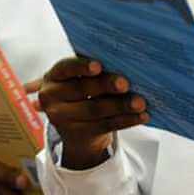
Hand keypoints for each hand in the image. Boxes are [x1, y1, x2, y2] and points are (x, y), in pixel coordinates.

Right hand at [24, 58, 148, 169]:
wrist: (74, 127)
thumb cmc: (83, 90)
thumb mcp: (78, 78)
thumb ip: (93, 68)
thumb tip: (123, 59)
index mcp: (53, 77)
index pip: (65, 68)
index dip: (82, 66)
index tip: (99, 66)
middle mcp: (52, 98)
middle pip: (82, 89)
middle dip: (106, 85)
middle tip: (125, 83)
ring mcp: (63, 119)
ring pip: (95, 110)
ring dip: (120, 105)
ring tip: (140, 102)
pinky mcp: (78, 135)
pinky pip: (105, 126)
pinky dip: (126, 120)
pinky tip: (141, 116)